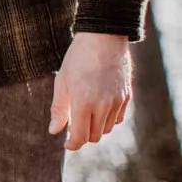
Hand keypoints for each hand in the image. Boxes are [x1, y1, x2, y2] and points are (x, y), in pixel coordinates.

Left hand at [50, 32, 132, 149]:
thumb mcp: (62, 82)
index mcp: (84, 103)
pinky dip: (108, 118)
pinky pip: (118, 118)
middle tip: (74, 125)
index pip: (80, 137)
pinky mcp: (126, 96)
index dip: (72, 144)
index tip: (67, 143)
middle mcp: (103, 105)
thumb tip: (54, 130)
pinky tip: (99, 107)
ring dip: (96, 127)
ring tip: (86, 113)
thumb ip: (59, 109)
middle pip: (94, 136)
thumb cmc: (78, 58)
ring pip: (107, 129)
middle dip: (83, 135)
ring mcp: (117, 101)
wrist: (104, 38)